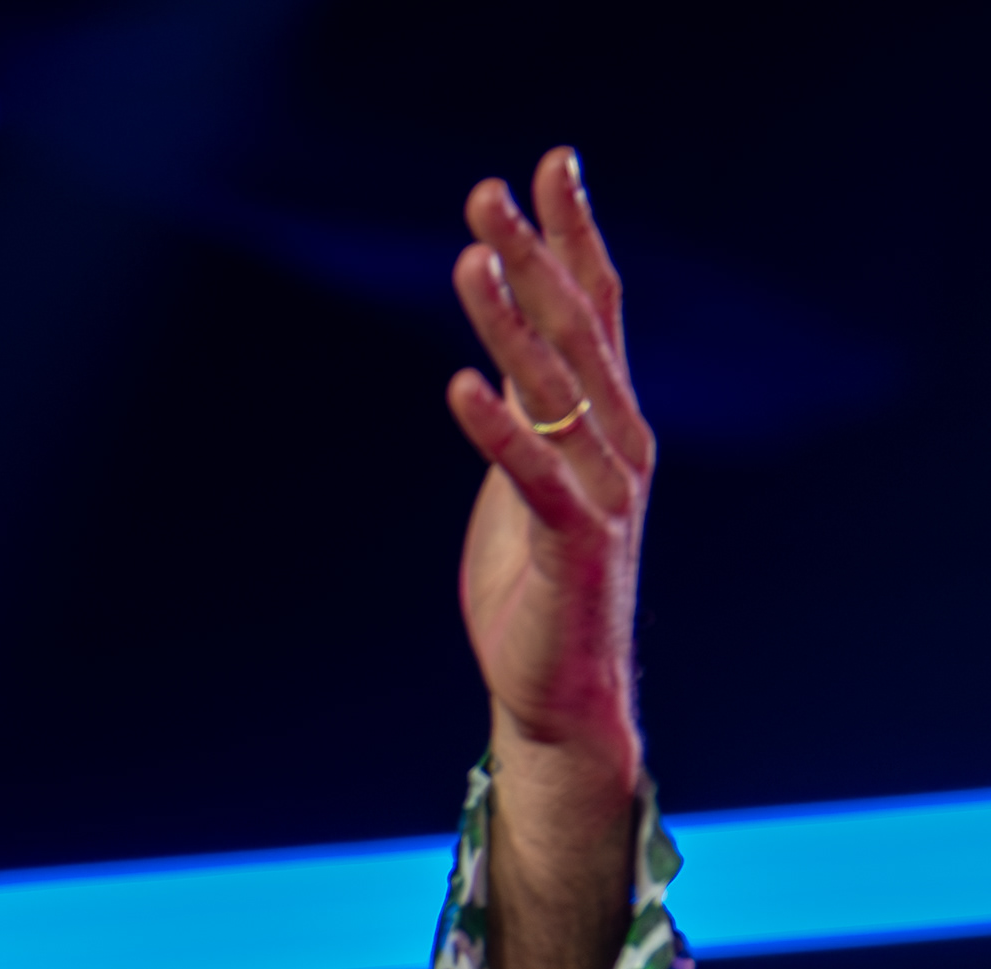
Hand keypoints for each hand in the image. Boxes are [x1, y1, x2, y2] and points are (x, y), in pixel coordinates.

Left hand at [445, 145, 654, 968]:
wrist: (560, 692)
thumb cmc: (534, 585)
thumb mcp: (521, 483)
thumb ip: (522, 422)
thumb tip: (496, 360)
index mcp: (603, 422)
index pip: (593, 307)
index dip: (571, 236)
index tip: (546, 166)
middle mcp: (616, 444)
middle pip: (576, 329)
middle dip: (532, 254)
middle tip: (488, 188)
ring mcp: (600, 493)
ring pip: (556, 390)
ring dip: (511, 322)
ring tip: (469, 261)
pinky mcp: (572, 546)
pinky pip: (533, 477)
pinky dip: (496, 431)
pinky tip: (462, 384)